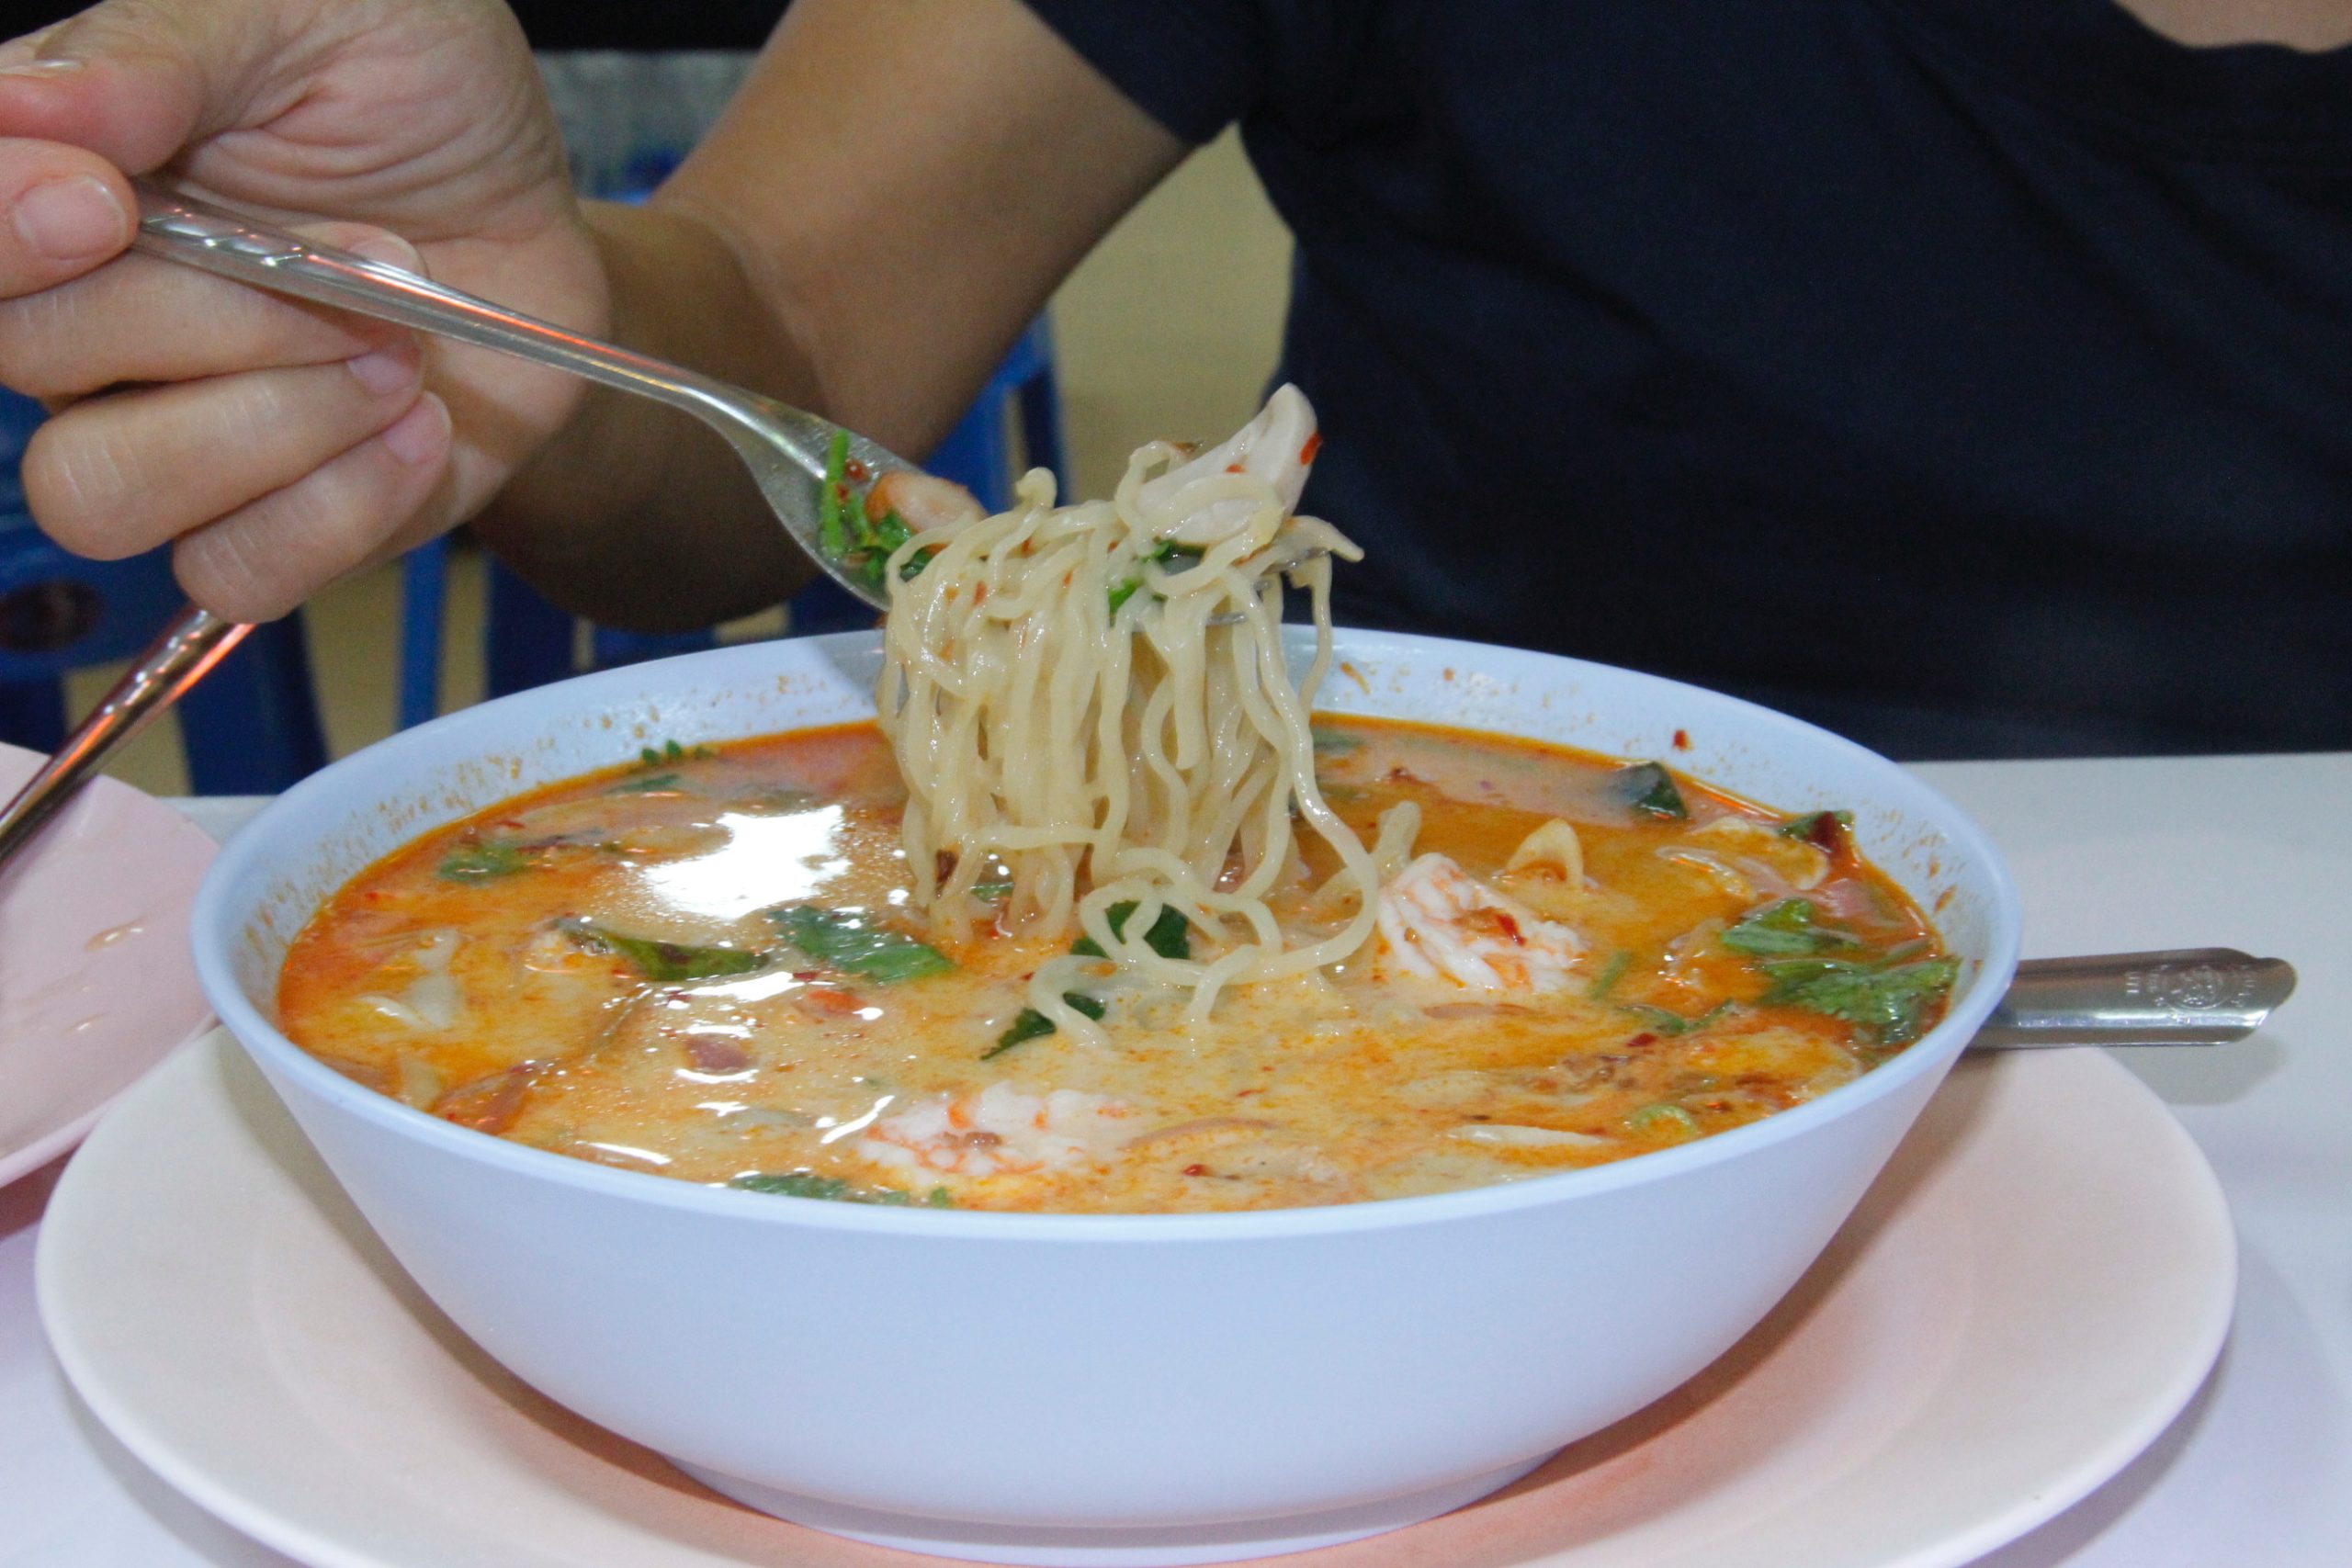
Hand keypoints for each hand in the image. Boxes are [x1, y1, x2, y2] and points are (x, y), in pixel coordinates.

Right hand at [0, 0, 608, 620]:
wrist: (543, 221)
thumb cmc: (421, 103)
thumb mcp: (315, 17)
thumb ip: (162, 51)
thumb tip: (30, 105)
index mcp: (61, 178)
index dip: (6, 229)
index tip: (104, 202)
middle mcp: (85, 317)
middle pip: (33, 359)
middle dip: (220, 314)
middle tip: (366, 259)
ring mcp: (167, 432)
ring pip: (103, 493)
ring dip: (275, 423)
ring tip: (395, 353)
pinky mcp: (267, 523)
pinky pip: (232, 570)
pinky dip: (340, 506)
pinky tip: (416, 427)